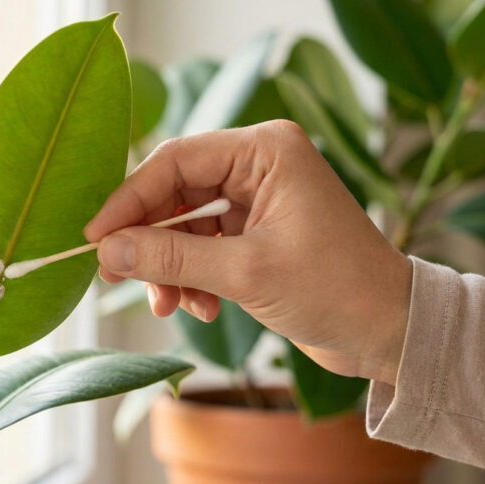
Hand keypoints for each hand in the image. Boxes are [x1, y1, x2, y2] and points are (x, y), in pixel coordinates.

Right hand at [84, 121, 411, 384]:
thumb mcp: (245, 273)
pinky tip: (200, 308)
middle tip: (116, 276)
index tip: (95, 238)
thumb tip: (107, 249)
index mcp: (265, 151)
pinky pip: (204, 247)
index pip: (175, 162)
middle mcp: (260, 166)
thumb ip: (171, 256)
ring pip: (185, 225)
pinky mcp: (258, 233)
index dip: (130, 200)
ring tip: (168, 304)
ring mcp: (259, 200)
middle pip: (175, 193)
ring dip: (170, 267)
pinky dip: (193, 277)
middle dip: (148, 240)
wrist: (389, 332)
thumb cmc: (336, 290)